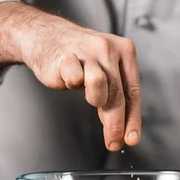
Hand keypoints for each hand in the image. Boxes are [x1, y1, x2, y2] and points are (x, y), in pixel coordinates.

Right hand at [25, 12, 140, 151]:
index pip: (133, 92)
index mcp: (125, 51)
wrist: (47, 37)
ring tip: (85, 92)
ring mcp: (88, 51)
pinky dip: (71, 83)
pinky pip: (73, 80)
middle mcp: (109, 49)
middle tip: (113, 143)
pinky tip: (67, 77)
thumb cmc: (79, 58)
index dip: (133, 119)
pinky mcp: (66, 56)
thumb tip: (122, 130)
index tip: (131, 139)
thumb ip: (115, 95)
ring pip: (99, 86)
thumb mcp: (105, 72)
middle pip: (118, 95)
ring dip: (94, 98)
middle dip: (116, 124)